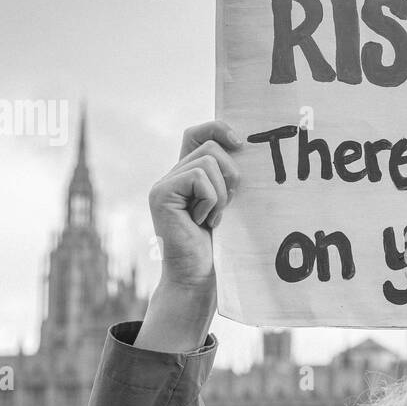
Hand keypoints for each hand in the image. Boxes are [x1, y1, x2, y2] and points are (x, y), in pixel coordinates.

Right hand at [147, 121, 242, 293]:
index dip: (217, 128)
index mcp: (187, 175)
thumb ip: (227, 178)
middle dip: (231, 174)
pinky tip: (203, 222)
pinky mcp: (161, 194)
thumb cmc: (218, 246)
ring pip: (208, 161)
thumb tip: (245, 147)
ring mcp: (163, 184)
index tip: (241, 143)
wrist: (198, 277)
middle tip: (226, 206)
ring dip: (221, 193)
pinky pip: (200, 178)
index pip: (197, 133)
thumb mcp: (228, 204)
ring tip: (213, 218)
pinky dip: (212, 200)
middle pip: (210, 146)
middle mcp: (171, 175)